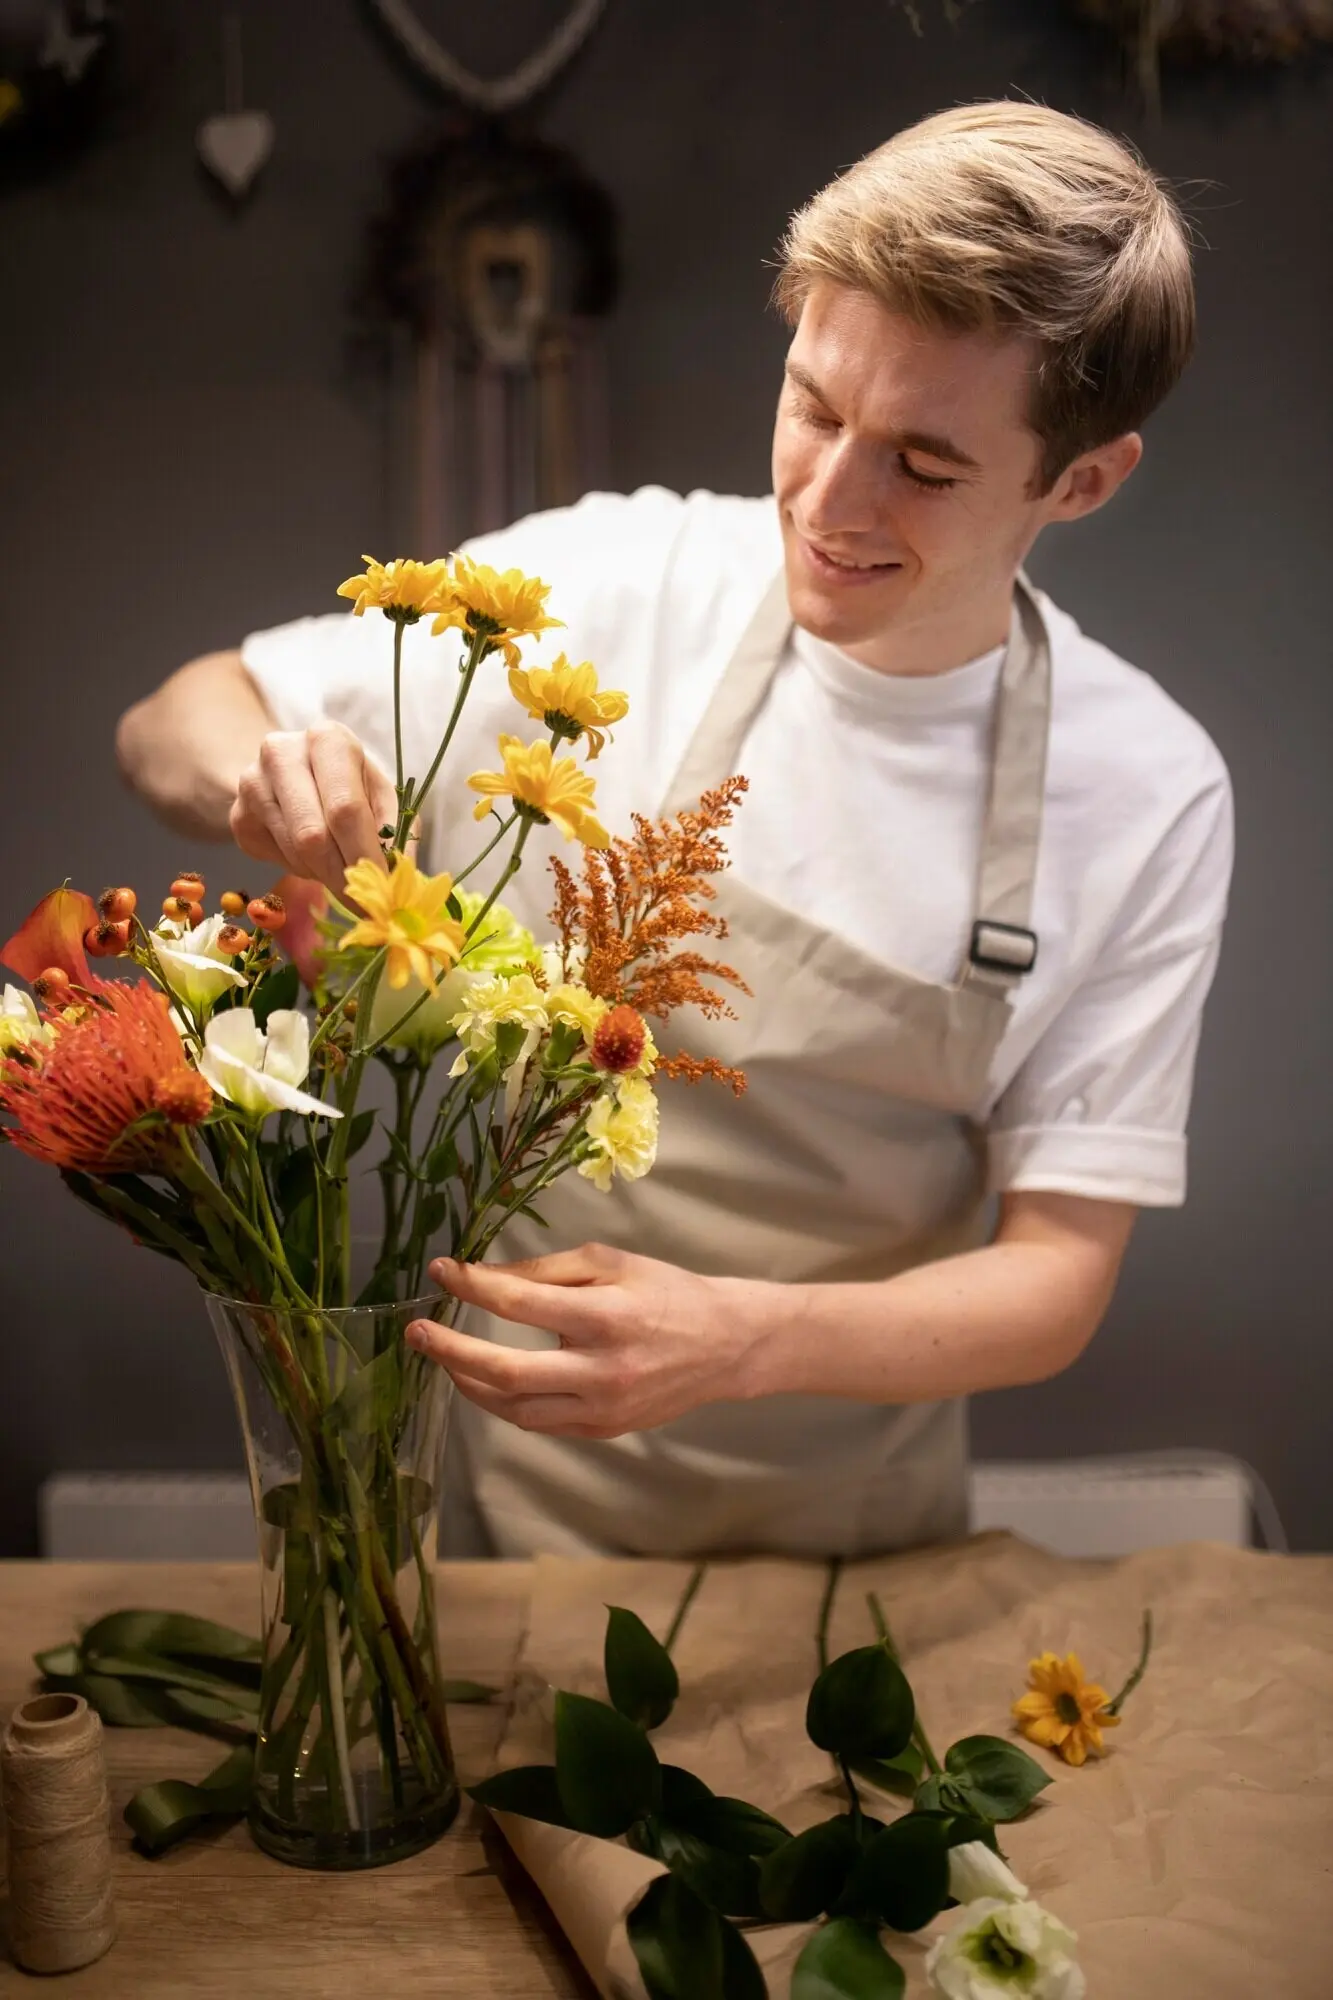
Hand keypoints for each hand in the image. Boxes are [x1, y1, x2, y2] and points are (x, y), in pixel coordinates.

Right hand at [230, 719, 397, 895]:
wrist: (295, 769)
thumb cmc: (351, 782)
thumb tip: (396, 880)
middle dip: (342, 876)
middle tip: (362, 902)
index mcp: (328, 739)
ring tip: (338, 864)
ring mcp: (252, 783)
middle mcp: (282, 753)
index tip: (381, 890)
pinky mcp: (238, 815)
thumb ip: (396, 832)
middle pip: (313, 836)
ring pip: (293, 852)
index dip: (364, 857)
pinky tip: (311, 854)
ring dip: (323, 872)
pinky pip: (274, 860)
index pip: (346, 809)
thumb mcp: (382, 794)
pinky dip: (300, 868)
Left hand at [406, 1243, 784, 1437]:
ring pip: (515, 1411)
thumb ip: (546, 1272)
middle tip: (415, 1332)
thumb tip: (485, 1278)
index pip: (519, 1303)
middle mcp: (601, 1370)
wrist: (724, 1346)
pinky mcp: (604, 1430)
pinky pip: (540, 1423)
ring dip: (470, 1385)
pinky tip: (489, 1380)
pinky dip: (508, 1402)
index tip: (441, 1271)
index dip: (472, 1287)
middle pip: (505, 1372)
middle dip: (450, 1352)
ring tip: (445, 1359)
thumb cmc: (666, 1292)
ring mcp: (602, 1408)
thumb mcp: (611, 1264)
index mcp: (605, 1316)